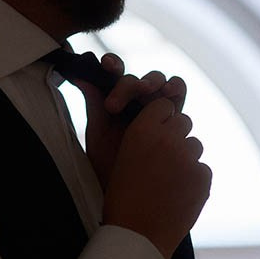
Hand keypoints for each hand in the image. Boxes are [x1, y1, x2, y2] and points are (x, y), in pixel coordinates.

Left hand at [73, 52, 186, 188]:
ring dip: (157, 82)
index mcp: (117, 99)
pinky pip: (179, 98)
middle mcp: (138, 100)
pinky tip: (170, 96)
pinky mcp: (176, 118)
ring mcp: (159, 108)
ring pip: (162, 83)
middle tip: (121, 101)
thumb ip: (93, 106)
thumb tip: (80, 76)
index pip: (116, 73)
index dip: (113, 64)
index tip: (106, 66)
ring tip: (152, 92)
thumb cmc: (109, 166)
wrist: (130, 194)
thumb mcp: (97, 136)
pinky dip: (176, 91)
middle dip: (132, 85)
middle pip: (140, 79)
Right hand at [102, 96, 211, 258]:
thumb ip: (144, 136)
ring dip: (186, 157)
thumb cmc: (122, 198)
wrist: (137, 235)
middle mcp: (167, 138)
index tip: (156, 132)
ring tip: (168, 180)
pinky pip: (202, 168)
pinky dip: (193, 179)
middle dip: (176, 135)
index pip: (164, 105)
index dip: (161, 118)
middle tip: (163, 157)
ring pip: (195, 144)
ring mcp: (188, 158)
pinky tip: (177, 194)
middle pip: (184, 121)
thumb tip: (164, 121)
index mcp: (142, 130)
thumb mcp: (121, 157)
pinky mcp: (203, 177)